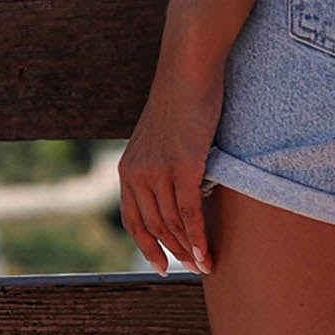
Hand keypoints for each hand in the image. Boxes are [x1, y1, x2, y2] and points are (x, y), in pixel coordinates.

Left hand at [117, 56, 223, 277]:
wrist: (188, 66)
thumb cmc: (181, 94)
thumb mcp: (160, 133)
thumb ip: (159, 159)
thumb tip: (173, 180)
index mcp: (128, 168)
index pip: (133, 219)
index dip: (146, 246)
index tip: (161, 265)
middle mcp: (138, 173)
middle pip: (155, 226)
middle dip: (174, 252)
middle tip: (193, 268)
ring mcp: (160, 171)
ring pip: (173, 224)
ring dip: (189, 250)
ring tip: (205, 265)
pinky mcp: (184, 166)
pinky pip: (190, 213)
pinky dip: (198, 238)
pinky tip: (207, 253)